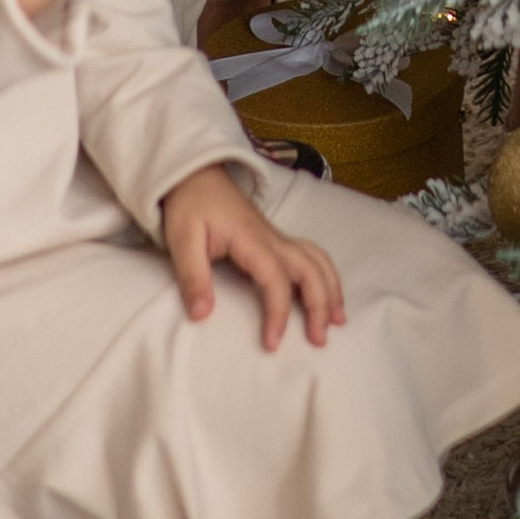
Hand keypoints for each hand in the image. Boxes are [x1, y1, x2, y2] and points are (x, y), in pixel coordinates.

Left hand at [160, 161, 345, 346]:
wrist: (196, 175)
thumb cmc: (190, 207)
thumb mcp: (182, 240)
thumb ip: (192, 277)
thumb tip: (201, 315)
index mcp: (251, 239)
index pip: (276, 278)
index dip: (278, 312)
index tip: (272, 342)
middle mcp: (272, 238)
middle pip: (309, 268)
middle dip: (320, 304)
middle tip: (319, 340)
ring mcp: (277, 238)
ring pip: (317, 259)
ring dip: (331, 288)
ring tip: (337, 321)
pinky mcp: (276, 240)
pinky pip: (311, 255)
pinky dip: (325, 275)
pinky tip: (327, 295)